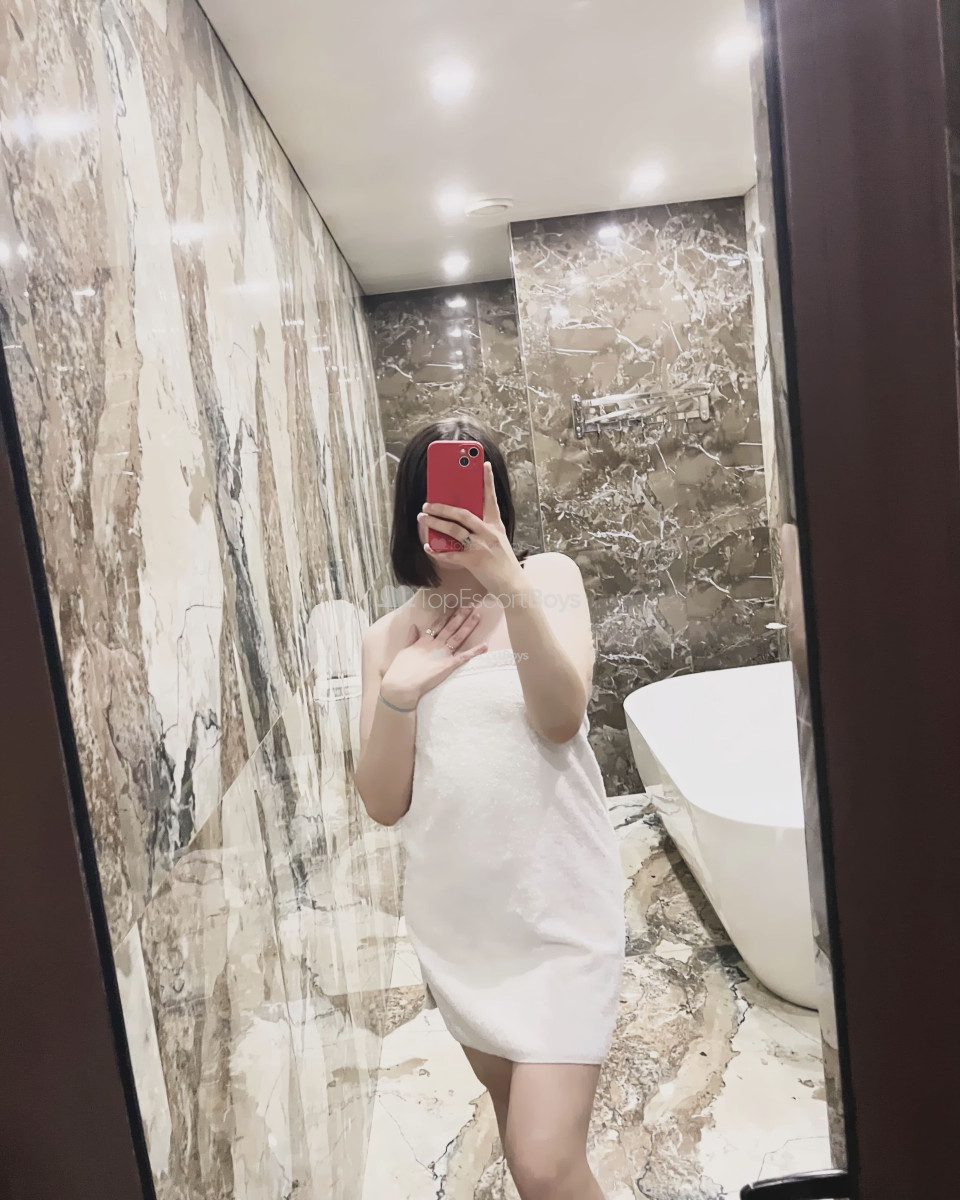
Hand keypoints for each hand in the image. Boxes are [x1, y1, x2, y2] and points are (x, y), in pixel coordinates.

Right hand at [380, 601, 487, 708]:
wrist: (402, 683)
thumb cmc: (401, 669)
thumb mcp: (404, 650)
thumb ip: (411, 638)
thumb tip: (414, 626)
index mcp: (424, 641)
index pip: (438, 624)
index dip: (447, 613)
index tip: (454, 603)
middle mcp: (435, 644)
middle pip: (451, 627)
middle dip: (461, 615)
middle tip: (470, 605)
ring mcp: (442, 654)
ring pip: (458, 637)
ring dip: (468, 626)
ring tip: (477, 615)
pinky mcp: (448, 665)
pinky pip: (464, 657)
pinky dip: (475, 651)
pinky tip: (484, 645)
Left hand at [417, 461, 523, 591]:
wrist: (513, 586)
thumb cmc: (503, 563)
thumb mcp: (498, 541)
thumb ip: (483, 529)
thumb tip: (460, 520)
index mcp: (495, 526)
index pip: (491, 498)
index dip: (487, 480)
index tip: (483, 464)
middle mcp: (488, 533)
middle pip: (462, 513)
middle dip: (442, 507)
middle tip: (427, 503)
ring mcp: (481, 547)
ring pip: (453, 530)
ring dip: (435, 522)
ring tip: (423, 517)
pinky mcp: (473, 562)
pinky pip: (450, 554)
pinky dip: (437, 550)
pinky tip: (428, 546)